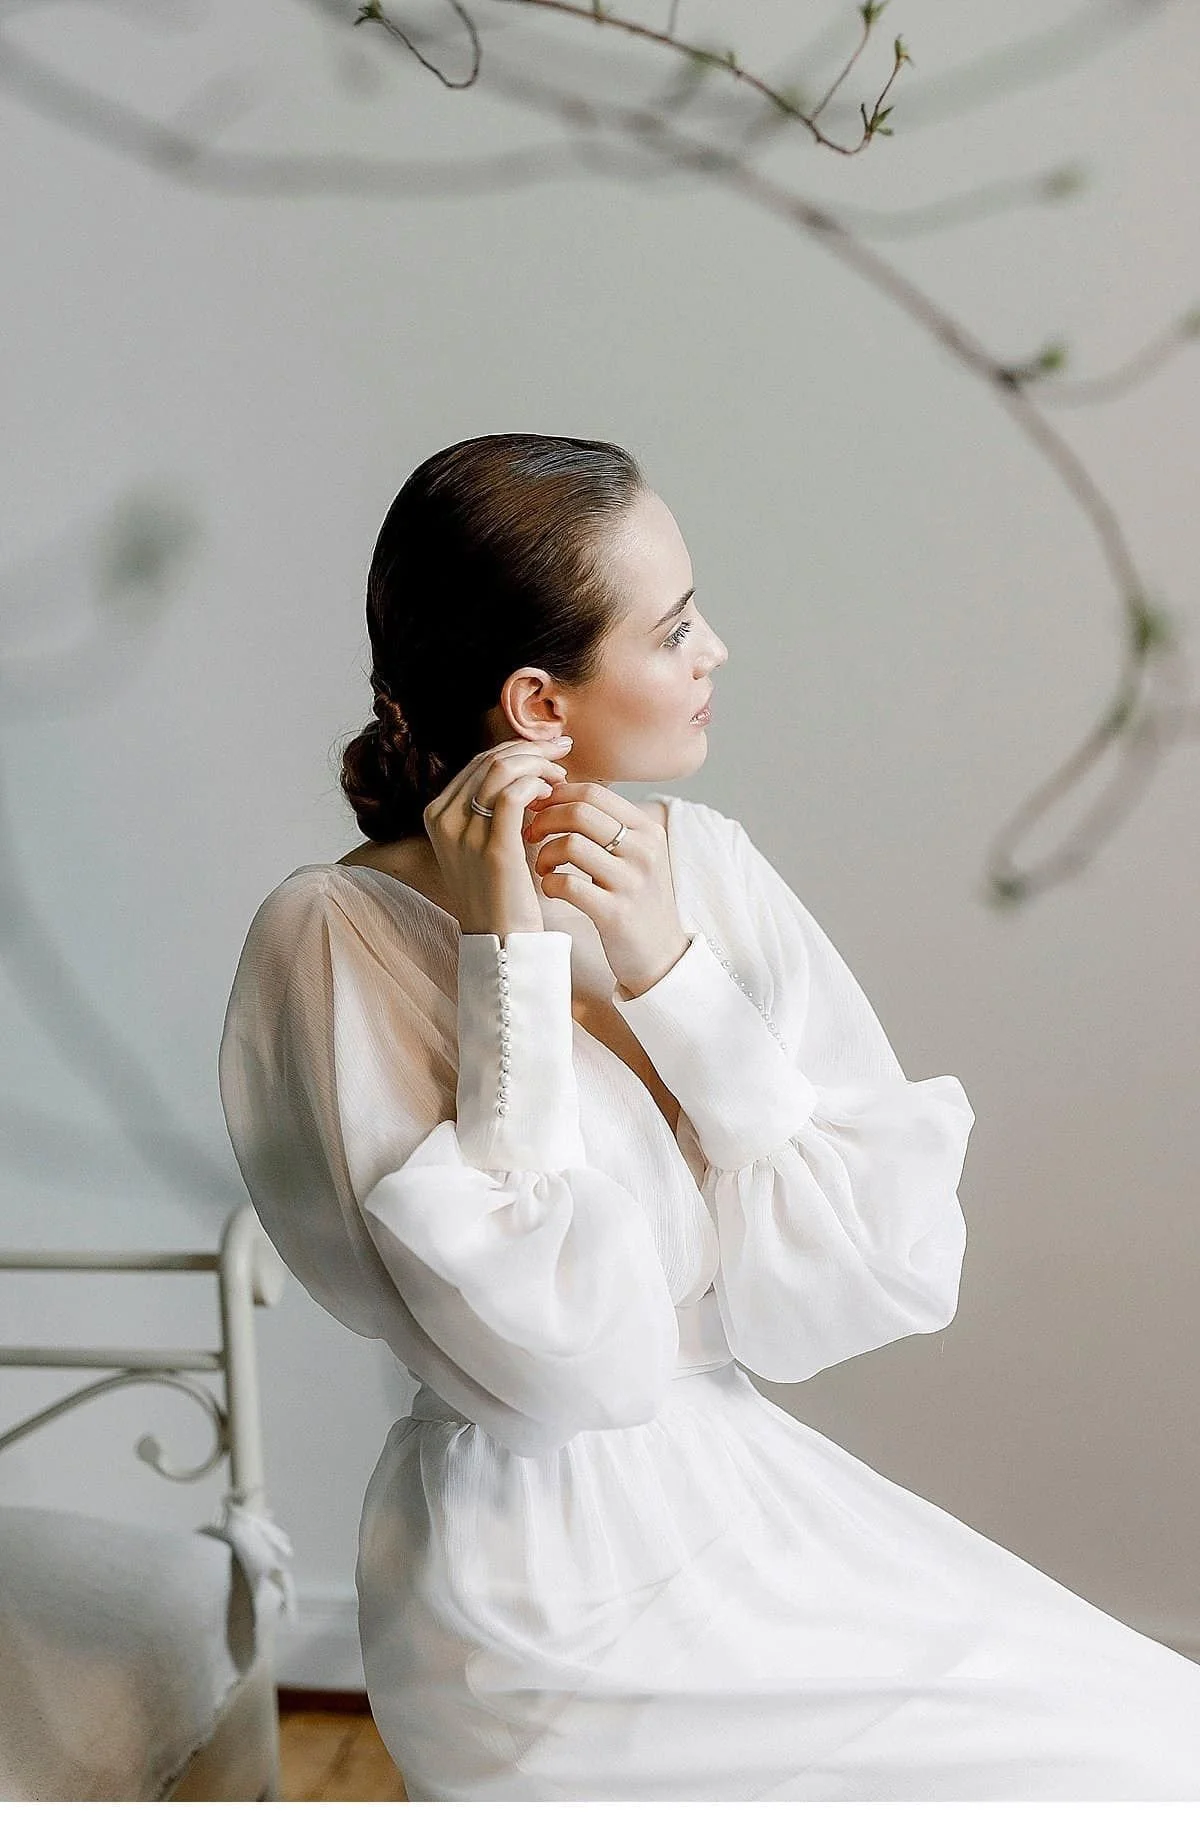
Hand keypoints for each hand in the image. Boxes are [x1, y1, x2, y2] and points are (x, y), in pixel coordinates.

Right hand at [424, 736, 572, 937]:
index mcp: (437, 814)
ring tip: (561, 777)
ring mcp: (464, 833)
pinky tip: (551, 796)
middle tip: (563, 751)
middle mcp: (444, 819)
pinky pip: (515, 795)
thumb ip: (492, 806)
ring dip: (539, 765)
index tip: (548, 749)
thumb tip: (527, 768)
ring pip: (502, 769)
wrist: (500, 938)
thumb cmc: (501, 889)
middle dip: (532, 749)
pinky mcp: (492, 848)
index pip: (478, 761)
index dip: (516, 748)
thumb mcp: (483, 841)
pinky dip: (537, 785)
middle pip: (490, 759)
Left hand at [523, 780, 690, 997]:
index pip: (592, 792)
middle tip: (532, 836)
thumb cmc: (637, 901)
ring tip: (543, 867)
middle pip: (578, 812)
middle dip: (544, 820)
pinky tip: (551, 889)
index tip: (539, 810)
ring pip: (570, 844)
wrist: (661, 956)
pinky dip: (549, 883)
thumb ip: (609, 826)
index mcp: (647, 830)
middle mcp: (644, 851)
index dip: (556, 796)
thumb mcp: (636, 856)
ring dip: (544, 853)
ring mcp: (631, 882)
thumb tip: (561, 792)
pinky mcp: (616, 913)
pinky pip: (568, 884)